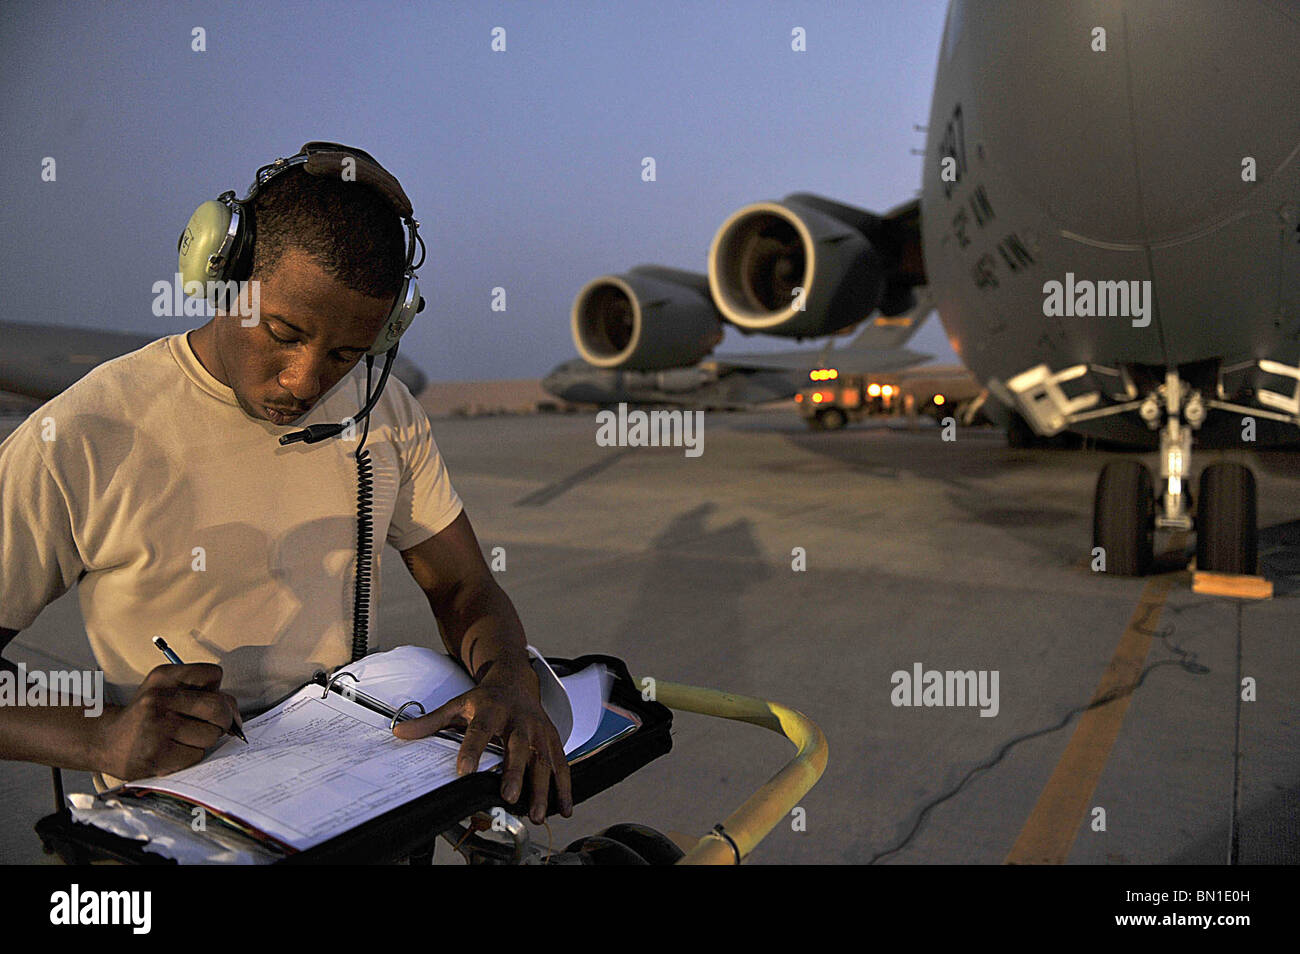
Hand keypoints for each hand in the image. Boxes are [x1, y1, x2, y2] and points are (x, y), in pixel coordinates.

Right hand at [92, 663, 239, 780]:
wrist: (104, 741)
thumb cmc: (146, 715)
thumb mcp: (165, 689)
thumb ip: (200, 692)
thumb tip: (237, 717)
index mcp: (163, 676)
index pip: (214, 675)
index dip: (217, 690)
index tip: (206, 700)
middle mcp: (159, 698)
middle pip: (219, 707)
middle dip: (223, 719)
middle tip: (212, 725)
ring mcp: (157, 727)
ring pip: (211, 735)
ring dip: (205, 740)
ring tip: (183, 739)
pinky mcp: (157, 754)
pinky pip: (197, 756)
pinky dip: (191, 756)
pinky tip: (173, 752)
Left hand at [392, 665, 572, 823]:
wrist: (516, 679)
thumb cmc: (485, 698)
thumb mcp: (456, 705)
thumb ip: (430, 722)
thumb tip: (399, 732)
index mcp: (491, 710)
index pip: (479, 730)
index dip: (472, 750)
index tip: (464, 771)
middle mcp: (518, 719)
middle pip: (518, 746)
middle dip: (515, 772)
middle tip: (509, 797)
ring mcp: (538, 729)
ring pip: (543, 759)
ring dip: (542, 787)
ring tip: (536, 813)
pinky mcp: (552, 738)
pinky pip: (561, 764)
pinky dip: (563, 787)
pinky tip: (562, 809)